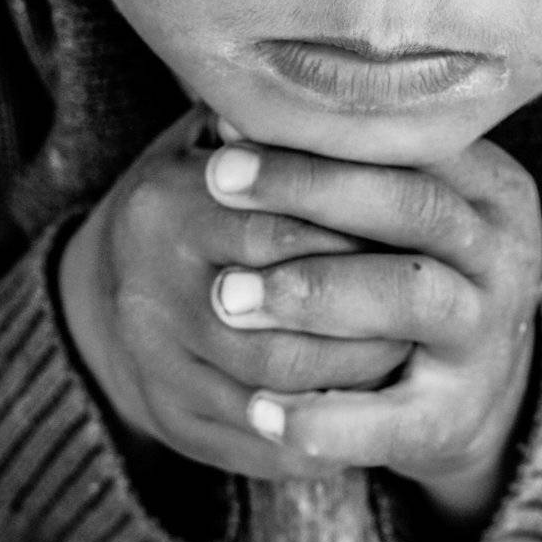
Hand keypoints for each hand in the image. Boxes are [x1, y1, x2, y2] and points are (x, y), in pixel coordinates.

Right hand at [57, 105, 411, 480]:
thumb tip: (361, 99)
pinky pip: (264, 442)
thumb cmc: (193, 194)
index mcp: (163, 213)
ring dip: (357, 377)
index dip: (353, 237)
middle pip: (283, 324)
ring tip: (413, 350)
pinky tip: (373, 403)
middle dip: (367, 318)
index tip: (415, 235)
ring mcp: (157, 371)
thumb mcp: (214, 141)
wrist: (110, 284)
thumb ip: (275, 128)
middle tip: (431, 304)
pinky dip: (328, 427)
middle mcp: (150, 297)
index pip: (276, 232)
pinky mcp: (175, 425)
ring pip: (280, 388)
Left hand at [207, 132, 541, 528]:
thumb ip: (348, 162)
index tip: (235, 130)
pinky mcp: (455, 417)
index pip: (414, 143)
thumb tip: (233, 115)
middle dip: (311, 191)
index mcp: (493, 192)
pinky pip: (395, 421)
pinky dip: (328, 420)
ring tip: (229, 294)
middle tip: (220, 185)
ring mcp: (484, 340)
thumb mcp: (411, 205)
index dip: (325, 135)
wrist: (480, 383)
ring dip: (316, 294)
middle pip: (414, 209)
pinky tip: (260, 409)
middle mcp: (501, 259)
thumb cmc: (421, 264)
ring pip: (409, 300)